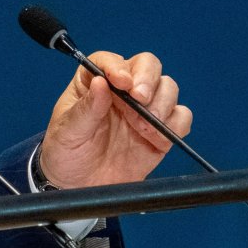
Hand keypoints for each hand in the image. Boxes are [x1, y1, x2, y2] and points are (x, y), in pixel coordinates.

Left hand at [38, 51, 191, 188]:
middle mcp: (122, 91)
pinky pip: (181, 117)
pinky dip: (176, 124)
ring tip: (144, 127)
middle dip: (148, 79)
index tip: (121, 82)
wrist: (79, 186)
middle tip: (141, 99)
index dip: (117, 66)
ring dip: (161, 104)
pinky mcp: (160, 131)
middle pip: (147, 65)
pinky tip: (157, 138)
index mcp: (92, 83)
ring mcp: (143, 109)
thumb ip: (85, 109)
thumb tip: (100, 82)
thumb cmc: (66, 154)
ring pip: (168, 87)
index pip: (109, 61)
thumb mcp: (67, 133)